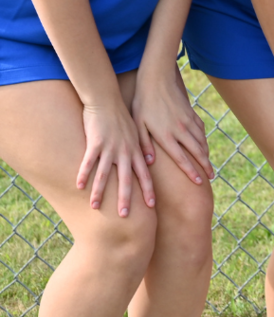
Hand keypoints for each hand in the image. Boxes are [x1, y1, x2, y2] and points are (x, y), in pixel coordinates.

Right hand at [79, 99, 155, 216]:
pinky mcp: (95, 142)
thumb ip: (141, 148)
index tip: (152, 206)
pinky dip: (84, 173)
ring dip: (100, 191)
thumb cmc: (121, 118)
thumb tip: (149, 162)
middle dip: (126, 198)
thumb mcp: (136, 132)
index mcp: (135, 150)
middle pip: (126, 178)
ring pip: (105, 173)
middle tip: (125, 216)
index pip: (144, 174)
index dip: (147, 190)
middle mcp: (124, 151)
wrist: (108, 100)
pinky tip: (78, 186)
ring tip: (95, 207)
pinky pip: (89, 161)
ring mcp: (110, 147)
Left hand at [132, 65, 213, 185]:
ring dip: (206, 154)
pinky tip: (204, 146)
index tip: (199, 182)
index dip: (191, 171)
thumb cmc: (143, 103)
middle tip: (210, 177)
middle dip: (204, 166)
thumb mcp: (138, 125)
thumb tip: (149, 163)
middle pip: (197, 151)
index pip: (182, 158)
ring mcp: (188, 120)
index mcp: (166, 135)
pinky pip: (201, 129)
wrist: (157, 80)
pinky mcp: (191, 113)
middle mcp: (181, 129)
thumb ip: (144, 144)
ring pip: (201, 140)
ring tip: (209, 166)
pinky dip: (204, 140)